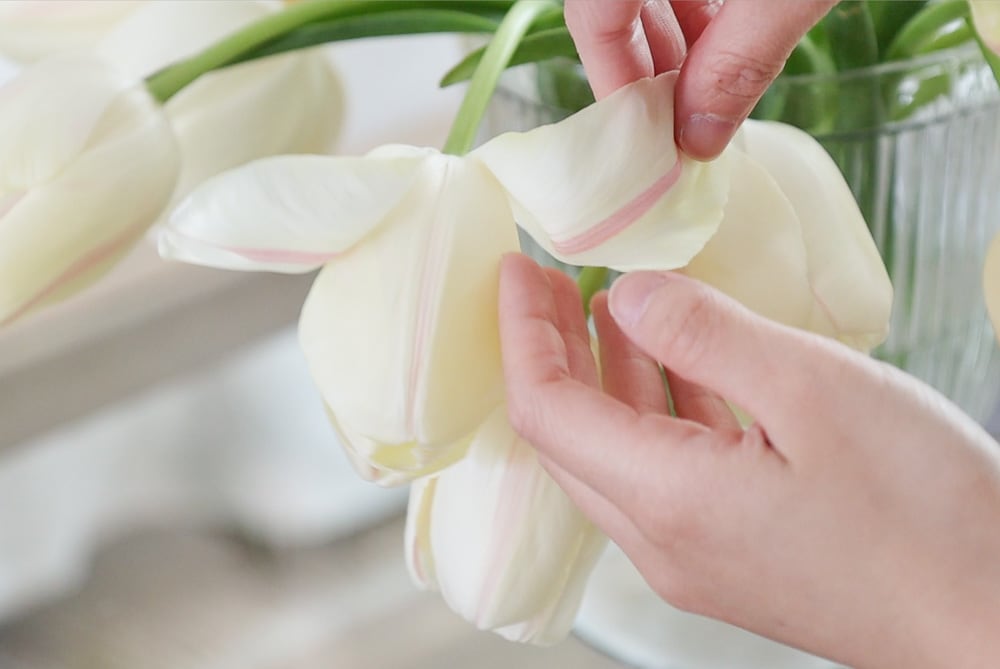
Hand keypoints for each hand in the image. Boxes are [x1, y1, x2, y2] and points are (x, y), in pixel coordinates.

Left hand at [498, 254, 999, 668]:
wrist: (991, 623)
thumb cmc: (924, 514)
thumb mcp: (816, 392)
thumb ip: (708, 334)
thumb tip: (626, 294)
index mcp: (667, 498)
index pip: (546, 409)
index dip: (521, 334)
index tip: (517, 268)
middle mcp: (661, 539)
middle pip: (567, 435)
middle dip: (547, 352)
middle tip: (544, 282)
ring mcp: (693, 555)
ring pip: (613, 454)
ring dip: (600, 378)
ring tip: (600, 308)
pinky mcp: (729, 555)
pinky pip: (662, 473)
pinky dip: (653, 410)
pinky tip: (674, 363)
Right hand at [564, 0, 837, 159]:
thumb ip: (744, 55)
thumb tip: (700, 139)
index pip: (594, 15)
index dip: (613, 82)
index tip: (644, 143)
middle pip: (614, 8)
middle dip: (647, 72)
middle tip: (679, 133)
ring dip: (678, 47)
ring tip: (711, 100)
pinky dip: (704, 16)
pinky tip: (732, 49)